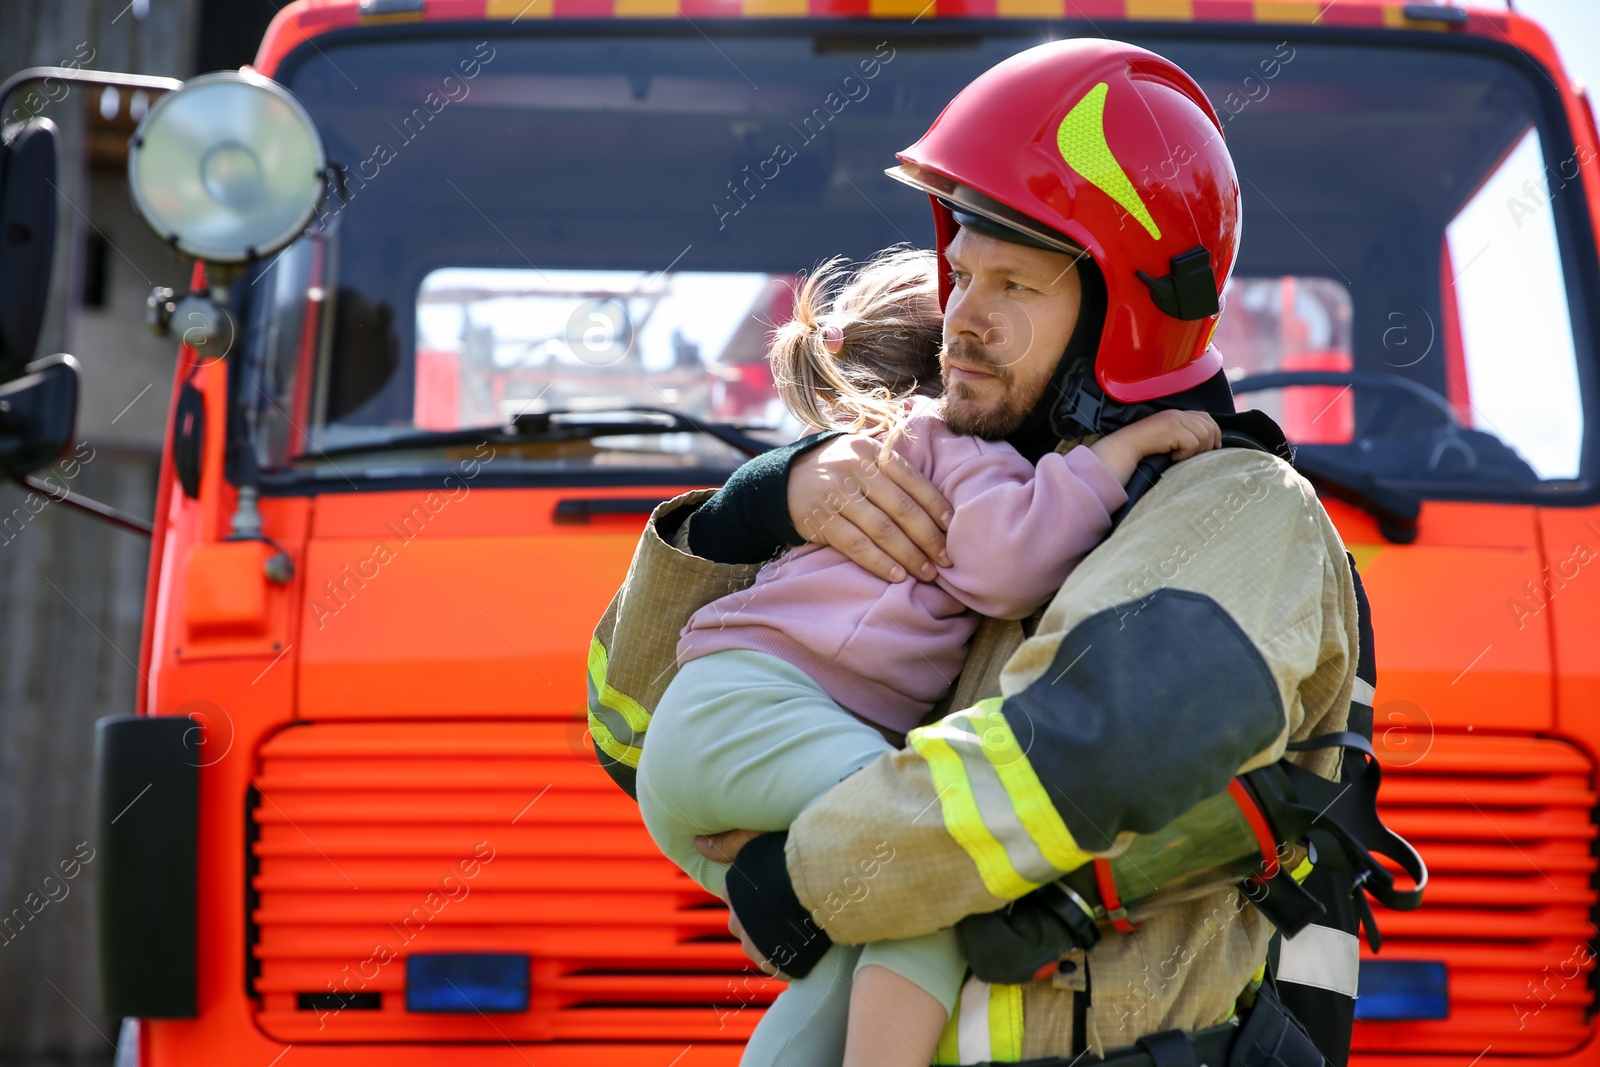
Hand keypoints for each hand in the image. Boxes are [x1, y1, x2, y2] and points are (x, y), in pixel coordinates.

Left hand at [697, 832, 792, 979]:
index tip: (773, 886)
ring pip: (760, 944)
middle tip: (789, 905)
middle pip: (746, 922)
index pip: (735, 895)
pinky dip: (788, 957)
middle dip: (762, 917)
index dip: (755, 891)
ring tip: (799, 924)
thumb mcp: (754, 839)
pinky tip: (804, 944)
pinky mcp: (776, 966)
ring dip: (774, 938)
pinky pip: (779, 964)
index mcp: (731, 893)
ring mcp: (755, 947)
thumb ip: (727, 842)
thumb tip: (697, 844)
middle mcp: (736, 922)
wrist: (819, 887)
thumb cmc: (787, 858)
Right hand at [787, 435, 952, 582]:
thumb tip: (939, 507)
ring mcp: (836, 495)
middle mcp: (855, 469)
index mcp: (872, 451)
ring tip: (927, 573)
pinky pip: (857, 546)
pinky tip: (898, 576)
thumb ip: (893, 472)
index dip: (936, 506)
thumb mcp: (862, 457)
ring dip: (909, 555)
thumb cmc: (836, 472)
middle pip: (902, 508)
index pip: (913, 480)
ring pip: (882, 530)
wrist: (781, 481)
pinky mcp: (821, 520)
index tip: (953, 528)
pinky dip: (880, 563)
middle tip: (946, 559)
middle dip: (929, 537)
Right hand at [1088, 410, 1221, 484]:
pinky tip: (1173, 456)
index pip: (1207, 418)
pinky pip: (1192, 444)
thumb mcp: (1169, 436)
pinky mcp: (1173, 429)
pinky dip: (1185, 454)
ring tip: (1180, 456)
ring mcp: (1176, 420)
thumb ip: (1185, 433)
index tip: (1213, 447)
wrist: (1128, 445)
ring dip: (1195, 451)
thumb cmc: (1147, 446)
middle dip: (1207, 445)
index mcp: (1179, 413)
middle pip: (1209, 428)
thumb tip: (1210, 444)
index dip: (1215, 433)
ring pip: (1203, 436)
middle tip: (1192, 456)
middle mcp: (1179, 414)